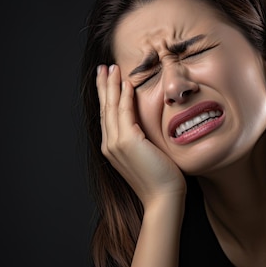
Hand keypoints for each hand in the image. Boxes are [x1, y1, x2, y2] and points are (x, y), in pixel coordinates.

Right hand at [96, 64, 186, 208]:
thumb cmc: (160, 180)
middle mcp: (110, 145)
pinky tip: (127, 84)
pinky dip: (125, 96)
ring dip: (112, 86)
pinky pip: (125, 112)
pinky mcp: (128, 142)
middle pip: (105, 108)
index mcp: (112, 148)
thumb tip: (146, 129)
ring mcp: (116, 143)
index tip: (107, 80)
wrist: (162, 198)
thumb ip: (142, 141)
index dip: (106, 97)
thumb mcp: (147, 155)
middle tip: (103, 68)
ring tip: (112, 69)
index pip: (107, 116)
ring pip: (112, 107)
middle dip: (104, 86)